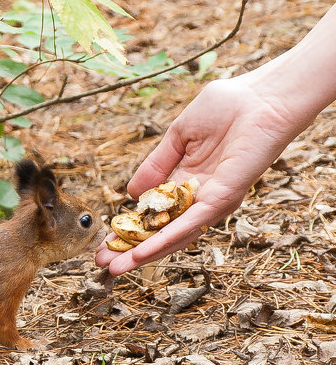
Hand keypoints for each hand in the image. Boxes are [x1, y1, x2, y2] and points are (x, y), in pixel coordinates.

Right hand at [96, 73, 304, 274]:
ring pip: (174, 236)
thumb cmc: (227, 107)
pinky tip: (141, 252)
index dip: (130, 228)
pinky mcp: (223, 199)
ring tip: (115, 266)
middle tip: (103, 263)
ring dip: (143, 253)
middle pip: (161, 232)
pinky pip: (190, 225)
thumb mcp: (178, 135)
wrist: (261, 98)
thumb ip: (156, 165)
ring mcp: (212, 201)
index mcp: (187, 180)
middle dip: (131, 249)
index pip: (154, 213)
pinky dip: (165, 240)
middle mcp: (199, 197)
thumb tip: (131, 194)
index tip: (105, 241)